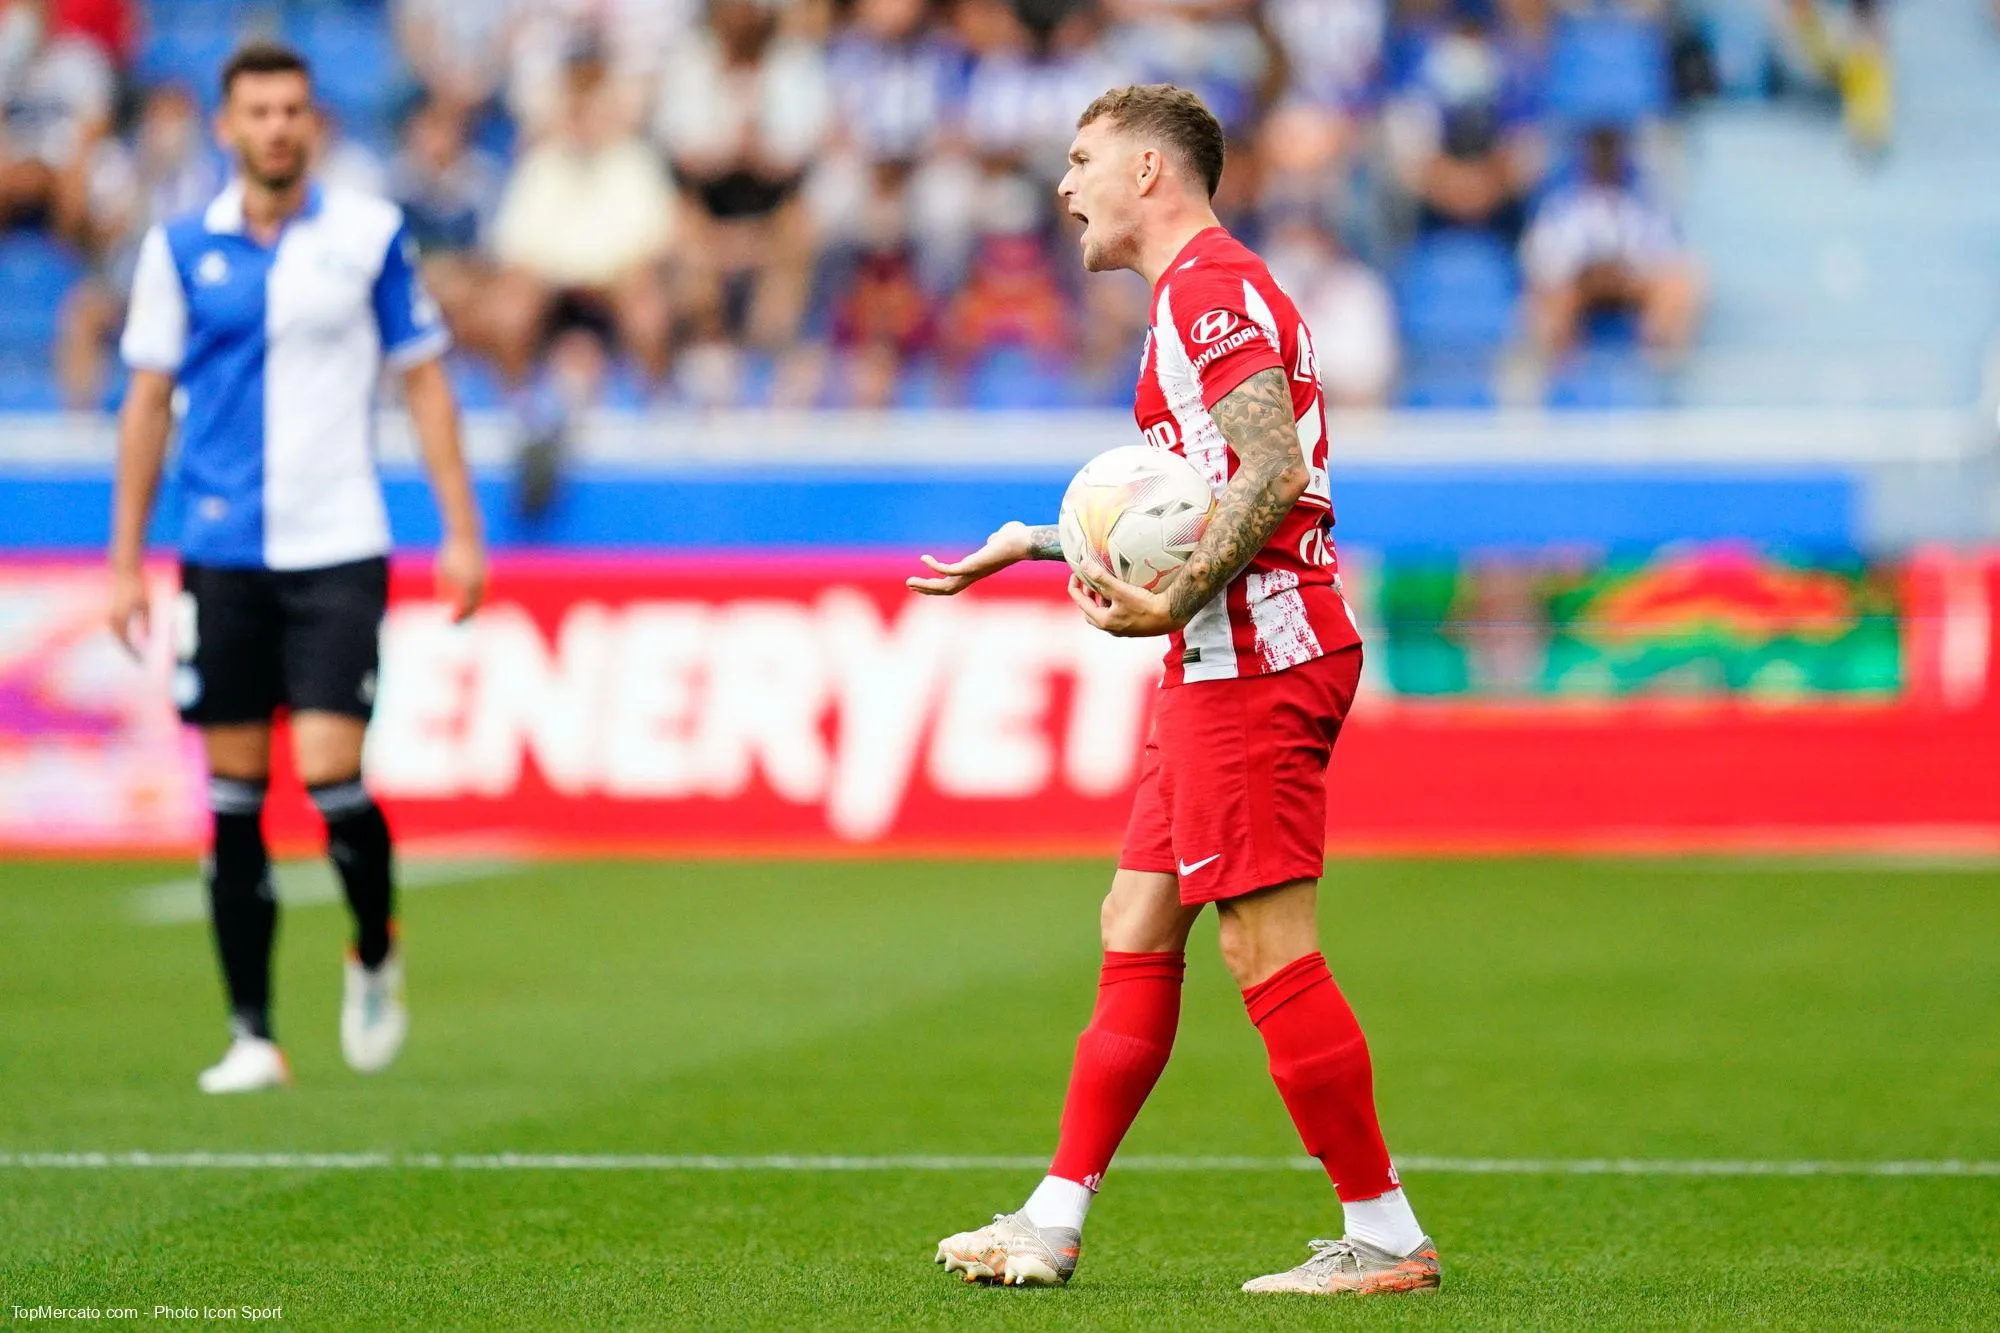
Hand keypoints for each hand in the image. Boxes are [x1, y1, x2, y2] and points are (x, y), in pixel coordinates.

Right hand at [107, 563, 149, 659]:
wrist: (124, 570)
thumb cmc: (138, 586)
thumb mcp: (147, 605)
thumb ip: (147, 623)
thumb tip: (148, 640)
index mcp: (121, 617)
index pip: (126, 641)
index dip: (133, 653)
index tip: (142, 662)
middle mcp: (113, 617)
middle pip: (120, 640)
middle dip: (129, 652)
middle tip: (139, 662)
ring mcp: (111, 614)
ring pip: (117, 635)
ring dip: (124, 645)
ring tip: (134, 654)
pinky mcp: (112, 611)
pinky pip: (117, 628)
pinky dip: (122, 636)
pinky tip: (129, 640)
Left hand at [436, 531, 486, 622]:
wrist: (467, 536)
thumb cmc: (451, 552)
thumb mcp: (443, 571)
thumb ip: (443, 588)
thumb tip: (442, 602)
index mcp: (468, 585)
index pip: (465, 607)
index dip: (458, 616)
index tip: (450, 622)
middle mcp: (479, 584)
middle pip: (475, 605)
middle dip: (466, 614)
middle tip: (457, 621)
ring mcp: (484, 577)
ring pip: (480, 598)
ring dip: (472, 606)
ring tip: (462, 611)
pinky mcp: (486, 572)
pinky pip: (482, 589)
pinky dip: (475, 596)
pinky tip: (467, 597)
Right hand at [906, 521, 1032, 595]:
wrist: (1024, 541)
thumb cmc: (1015, 538)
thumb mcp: (999, 541)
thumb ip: (993, 542)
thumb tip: (993, 539)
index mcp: (977, 570)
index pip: (954, 582)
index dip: (939, 583)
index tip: (924, 581)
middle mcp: (973, 574)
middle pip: (946, 589)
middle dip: (927, 589)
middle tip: (910, 584)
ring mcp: (973, 571)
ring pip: (945, 586)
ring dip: (926, 585)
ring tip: (910, 581)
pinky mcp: (972, 565)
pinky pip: (949, 570)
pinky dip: (935, 566)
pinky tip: (925, 558)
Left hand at [1067, 556, 1177, 636]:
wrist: (1170, 616)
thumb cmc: (1145, 605)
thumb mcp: (1120, 590)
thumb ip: (1101, 577)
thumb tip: (1084, 565)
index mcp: (1104, 620)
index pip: (1081, 602)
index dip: (1075, 587)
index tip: (1075, 574)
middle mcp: (1111, 628)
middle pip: (1090, 611)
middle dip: (1086, 596)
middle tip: (1088, 582)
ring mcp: (1122, 629)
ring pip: (1103, 614)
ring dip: (1100, 600)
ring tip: (1103, 586)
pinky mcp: (1132, 627)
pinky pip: (1115, 615)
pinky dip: (1112, 604)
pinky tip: (1121, 595)